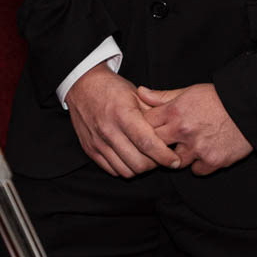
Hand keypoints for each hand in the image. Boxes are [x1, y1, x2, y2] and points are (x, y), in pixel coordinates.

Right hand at [66, 65, 180, 177]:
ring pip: (126, 171)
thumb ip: (155, 113)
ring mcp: (98, 142)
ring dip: (140, 168)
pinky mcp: (90, 150)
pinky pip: (112, 170)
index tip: (175, 161)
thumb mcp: (137, 94)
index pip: (147, 143)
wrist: (82, 85)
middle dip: (155, 165)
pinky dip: (125, 168)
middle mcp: (108, 130)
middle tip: (162, 158)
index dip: (164, 156)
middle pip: (138, 163)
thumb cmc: (112, 88)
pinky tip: (131, 158)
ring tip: (147, 158)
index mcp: (123, 113)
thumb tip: (172, 131)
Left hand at [136, 83, 252, 175]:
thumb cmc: (218, 98)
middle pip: (156, 146)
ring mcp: (197, 148)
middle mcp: (183, 131)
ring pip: (175, 162)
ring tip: (189, 146)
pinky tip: (204, 152)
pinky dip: (198, 164)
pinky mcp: (212, 161)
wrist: (250, 107)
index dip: (146, 127)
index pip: (146, 124)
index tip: (150, 129)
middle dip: (158, 145)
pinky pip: (196, 170)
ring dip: (179, 156)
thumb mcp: (189, 91)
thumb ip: (163, 96)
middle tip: (165, 142)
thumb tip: (140, 92)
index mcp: (175, 111)